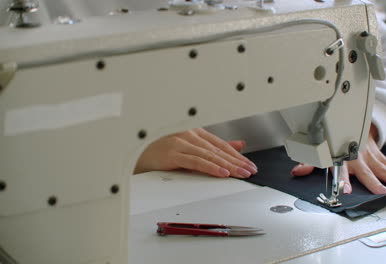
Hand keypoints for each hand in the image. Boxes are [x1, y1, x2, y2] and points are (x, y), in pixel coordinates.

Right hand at [134, 128, 256, 177]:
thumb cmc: (160, 149)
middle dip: (237, 161)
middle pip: (218, 150)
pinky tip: (222, 173)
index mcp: (195, 132)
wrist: (135, 152)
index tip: (249, 164)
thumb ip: (214, 147)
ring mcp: (181, 143)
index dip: (237, 155)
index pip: (221, 145)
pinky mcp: (173, 153)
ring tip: (241, 173)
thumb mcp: (190, 146)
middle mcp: (190, 135)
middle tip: (250, 170)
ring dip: (228, 165)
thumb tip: (238, 145)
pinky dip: (211, 167)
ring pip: (210, 155)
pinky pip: (196, 161)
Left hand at [291, 124, 385, 193]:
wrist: (350, 124)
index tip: (347, 191)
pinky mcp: (380, 156)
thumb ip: (309, 162)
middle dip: (375, 182)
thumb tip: (296, 172)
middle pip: (368, 172)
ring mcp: (371, 157)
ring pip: (385, 169)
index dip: (344, 180)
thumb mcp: (320, 150)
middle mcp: (358, 158)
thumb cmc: (334, 140)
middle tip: (382, 193)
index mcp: (342, 157)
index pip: (342, 170)